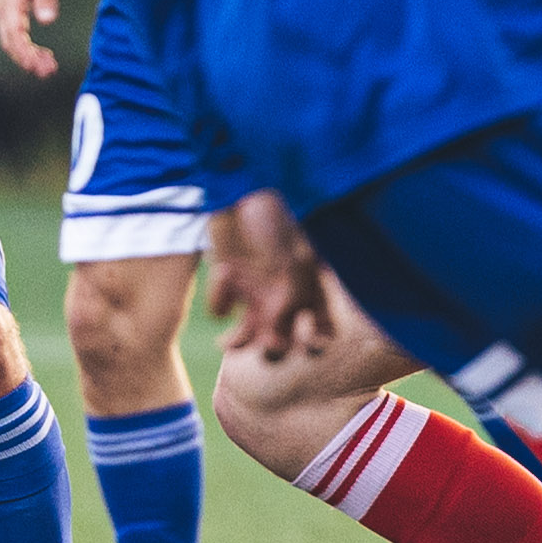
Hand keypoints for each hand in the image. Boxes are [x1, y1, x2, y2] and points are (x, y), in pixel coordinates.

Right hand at [0, 0, 60, 75]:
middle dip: (27, 61)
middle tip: (49, 72)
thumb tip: (47, 21)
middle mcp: (3, 10)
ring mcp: (6, 13)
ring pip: (12, 43)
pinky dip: (27, 50)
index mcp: (9, 2)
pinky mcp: (12, 14)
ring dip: (28, 58)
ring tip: (49, 68)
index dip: (25, 53)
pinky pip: (16, 37)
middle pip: (10, 44)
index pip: (13, 35)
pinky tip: (43, 56)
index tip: (39, 66)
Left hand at [205, 191, 334, 362]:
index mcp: (310, 290)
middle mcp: (283, 297)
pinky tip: (224, 276)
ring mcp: (254, 292)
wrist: (238, 191)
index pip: (321, 331)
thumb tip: (277, 337)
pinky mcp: (226, 285)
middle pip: (284, 343)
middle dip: (275, 351)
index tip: (308, 337)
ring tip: (231, 341)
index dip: (316, 343)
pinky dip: (219, 299)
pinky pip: (220, 310)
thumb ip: (292, 299)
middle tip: (268, 342)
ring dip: (241, 344)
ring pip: (248, 338)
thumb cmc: (276, 220)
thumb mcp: (296, 258)